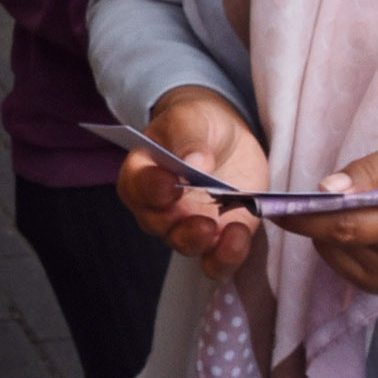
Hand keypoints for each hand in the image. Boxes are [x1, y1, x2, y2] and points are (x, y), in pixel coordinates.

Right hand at [116, 85, 264, 280]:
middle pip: (159, 226)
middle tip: (202, 220)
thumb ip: (189, 138)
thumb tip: (196, 163)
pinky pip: (216, 259)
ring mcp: (189, 225)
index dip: (151, 190)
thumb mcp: (191, 118)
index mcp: (142, 174)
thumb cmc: (197, 123)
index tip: (170, 186)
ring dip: (204, 244)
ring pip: (187, 246)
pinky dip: (227, 256)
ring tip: (224, 231)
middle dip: (179, 226)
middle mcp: (159, 208)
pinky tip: (241, 236)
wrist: (225, 137)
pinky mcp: (219, 237)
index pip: (137, 187)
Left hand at [284, 142, 377, 296]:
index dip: (309, 218)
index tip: (275, 206)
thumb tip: (326, 188)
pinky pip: (340, 261)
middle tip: (289, 200)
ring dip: (325, 228)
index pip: (352, 225)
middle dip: (309, 218)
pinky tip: (354, 225)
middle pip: (339, 238)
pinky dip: (334, 241)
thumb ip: (370, 169)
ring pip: (335, 250)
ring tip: (342, 206)